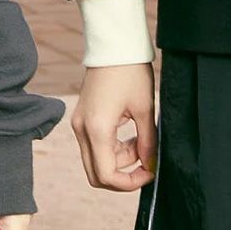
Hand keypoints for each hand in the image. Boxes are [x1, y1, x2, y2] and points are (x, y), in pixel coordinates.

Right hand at [71, 63, 156, 191]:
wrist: (113, 46)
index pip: (107, 175)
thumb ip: (148, 143)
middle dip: (122, 175)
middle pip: (96, 174)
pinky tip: (129, 134)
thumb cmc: (130, 73)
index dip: (129, 183)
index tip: (150, 172)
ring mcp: (79, 123)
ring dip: (118, 161)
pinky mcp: (82, 117)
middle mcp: (82, 129)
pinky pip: (94, 145)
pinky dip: (111, 148)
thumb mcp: (145, 110)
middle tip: (145, 162)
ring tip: (141, 142)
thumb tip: (151, 166)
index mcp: (97, 128)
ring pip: (95, 160)